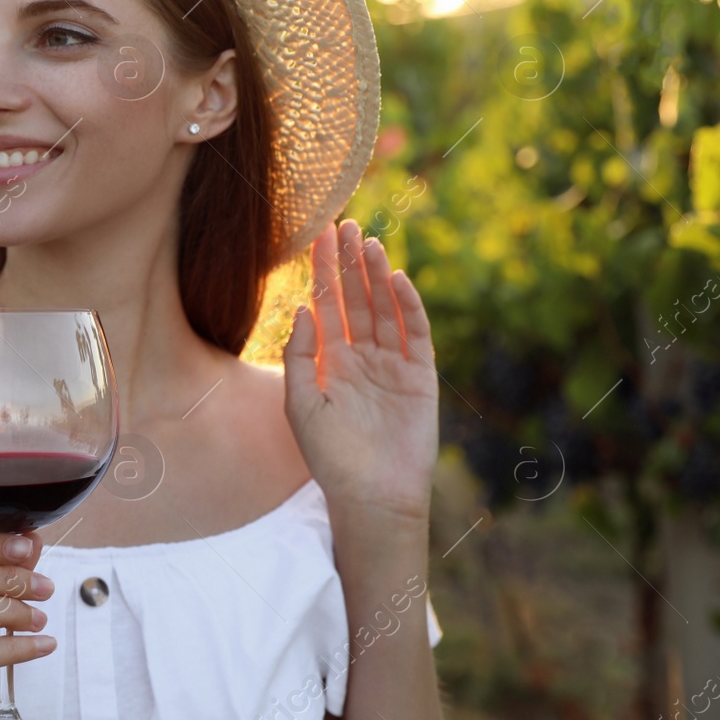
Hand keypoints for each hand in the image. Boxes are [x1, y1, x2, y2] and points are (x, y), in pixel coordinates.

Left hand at [282, 219, 439, 529]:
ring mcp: (392, 365)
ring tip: (370, 242)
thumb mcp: (300, 404)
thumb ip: (299, 356)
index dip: (323, 271)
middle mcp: (361, 357)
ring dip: (377, 276)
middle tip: (346, 224)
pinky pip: (415, 334)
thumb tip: (304, 308)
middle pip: (356, 299)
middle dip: (350, 263)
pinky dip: (408, 307)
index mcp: (330, 362)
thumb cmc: (330, 457)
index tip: (319, 236)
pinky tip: (396, 281)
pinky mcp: (420, 377)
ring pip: (384, 310)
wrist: (371, 495)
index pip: (326, 305)